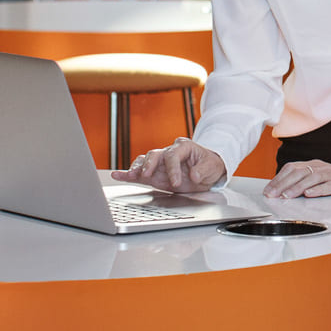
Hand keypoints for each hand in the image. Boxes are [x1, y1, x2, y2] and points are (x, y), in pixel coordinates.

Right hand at [111, 137, 226, 192]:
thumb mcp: (213, 166)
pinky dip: (128, 174)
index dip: (172, 169)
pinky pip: (140, 173)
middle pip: (155, 155)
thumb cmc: (210, 165)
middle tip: (147, 175)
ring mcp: (160, 163)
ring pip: (145, 161)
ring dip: (137, 168)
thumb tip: (193, 174)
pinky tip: (117, 175)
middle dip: (150, 165)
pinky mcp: (155, 174)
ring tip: (130, 175)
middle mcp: (169, 152)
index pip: (173, 155)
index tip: (175, 183)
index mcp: (184, 147)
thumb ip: (203, 170)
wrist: (209, 171)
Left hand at [263, 159, 330, 201]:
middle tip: (273, 195)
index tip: (268, 191)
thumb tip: (278, 192)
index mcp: (313, 165)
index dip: (278, 179)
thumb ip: (300, 183)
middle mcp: (321, 167)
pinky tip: (309, 195)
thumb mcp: (316, 180)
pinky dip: (319, 190)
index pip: (291, 168)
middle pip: (299, 172)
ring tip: (288, 196)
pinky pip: (330, 185)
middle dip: (284, 184)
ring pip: (312, 178)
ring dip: (298, 187)